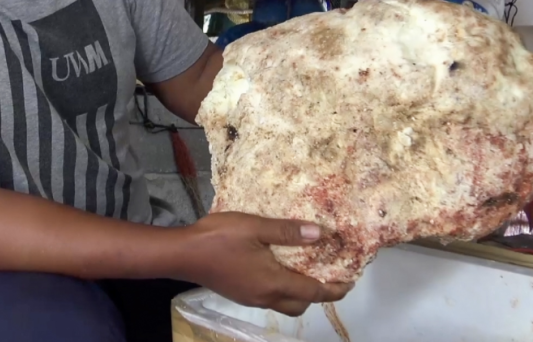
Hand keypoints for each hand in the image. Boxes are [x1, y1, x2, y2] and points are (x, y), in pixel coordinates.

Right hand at [176, 212, 352, 315]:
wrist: (182, 254)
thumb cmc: (219, 238)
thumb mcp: (255, 227)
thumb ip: (287, 231)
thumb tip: (320, 234)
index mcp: (274, 283)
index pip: (313, 292)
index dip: (335, 288)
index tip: (350, 280)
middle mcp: (265, 296)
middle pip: (300, 304)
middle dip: (318, 294)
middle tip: (329, 275)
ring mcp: (250, 297)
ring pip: (283, 303)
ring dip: (299, 293)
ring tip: (305, 270)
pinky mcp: (239, 293)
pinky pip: (269, 297)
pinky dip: (282, 288)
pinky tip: (277, 268)